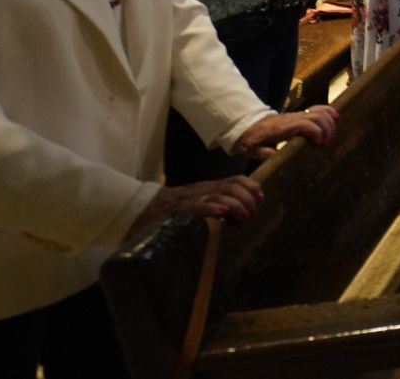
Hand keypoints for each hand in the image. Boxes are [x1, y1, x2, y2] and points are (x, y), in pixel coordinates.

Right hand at [127, 176, 263, 238]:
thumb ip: (215, 207)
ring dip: (235, 204)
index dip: (251, 186)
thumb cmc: (171, 212)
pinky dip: (210, 208)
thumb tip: (238, 218)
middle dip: (246, 197)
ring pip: (218, 193)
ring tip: (243, 215)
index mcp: (207, 188)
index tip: (261, 198)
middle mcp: (201, 189)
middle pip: (231, 185)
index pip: (234, 179)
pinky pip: (194, 206)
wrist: (138, 210)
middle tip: (252, 213)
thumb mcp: (198, 206)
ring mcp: (188, 198)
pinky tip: (222, 213)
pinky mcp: (175, 210)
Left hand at [233, 106, 337, 158]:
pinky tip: (336, 116)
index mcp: (281, 128)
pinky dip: (328, 110)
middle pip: (316, 117)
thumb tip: (278, 160)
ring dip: (329, 122)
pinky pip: (316, 108)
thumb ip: (265, 154)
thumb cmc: (251, 139)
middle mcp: (291, 119)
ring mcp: (296, 115)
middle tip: (327, 143)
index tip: (320, 144)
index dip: (316, 132)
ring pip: (318, 111)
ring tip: (331, 136)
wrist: (247, 125)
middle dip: (326, 129)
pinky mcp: (299, 115)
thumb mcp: (253, 150)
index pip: (304, 124)